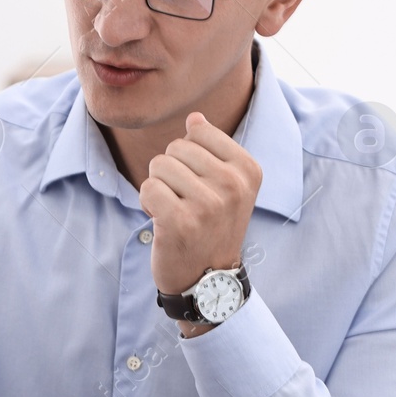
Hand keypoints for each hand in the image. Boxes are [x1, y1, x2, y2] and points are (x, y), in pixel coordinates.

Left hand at [140, 111, 262, 304]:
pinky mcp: (180, 221)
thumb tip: (195, 117)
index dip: (188, 156)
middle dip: (171, 172)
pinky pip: (147, 188)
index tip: (201, 184)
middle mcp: (233, 185)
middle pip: (176, 147)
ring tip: (176, 212)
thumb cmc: (211, 226)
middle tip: (186, 202)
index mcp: (248, 170)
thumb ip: (212, 149)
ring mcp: (208, 204)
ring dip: (158, 189)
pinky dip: (147, 204)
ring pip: (158, 166)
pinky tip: (162, 222)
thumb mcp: (226, 185)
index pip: (199, 131)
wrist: (207, 279)